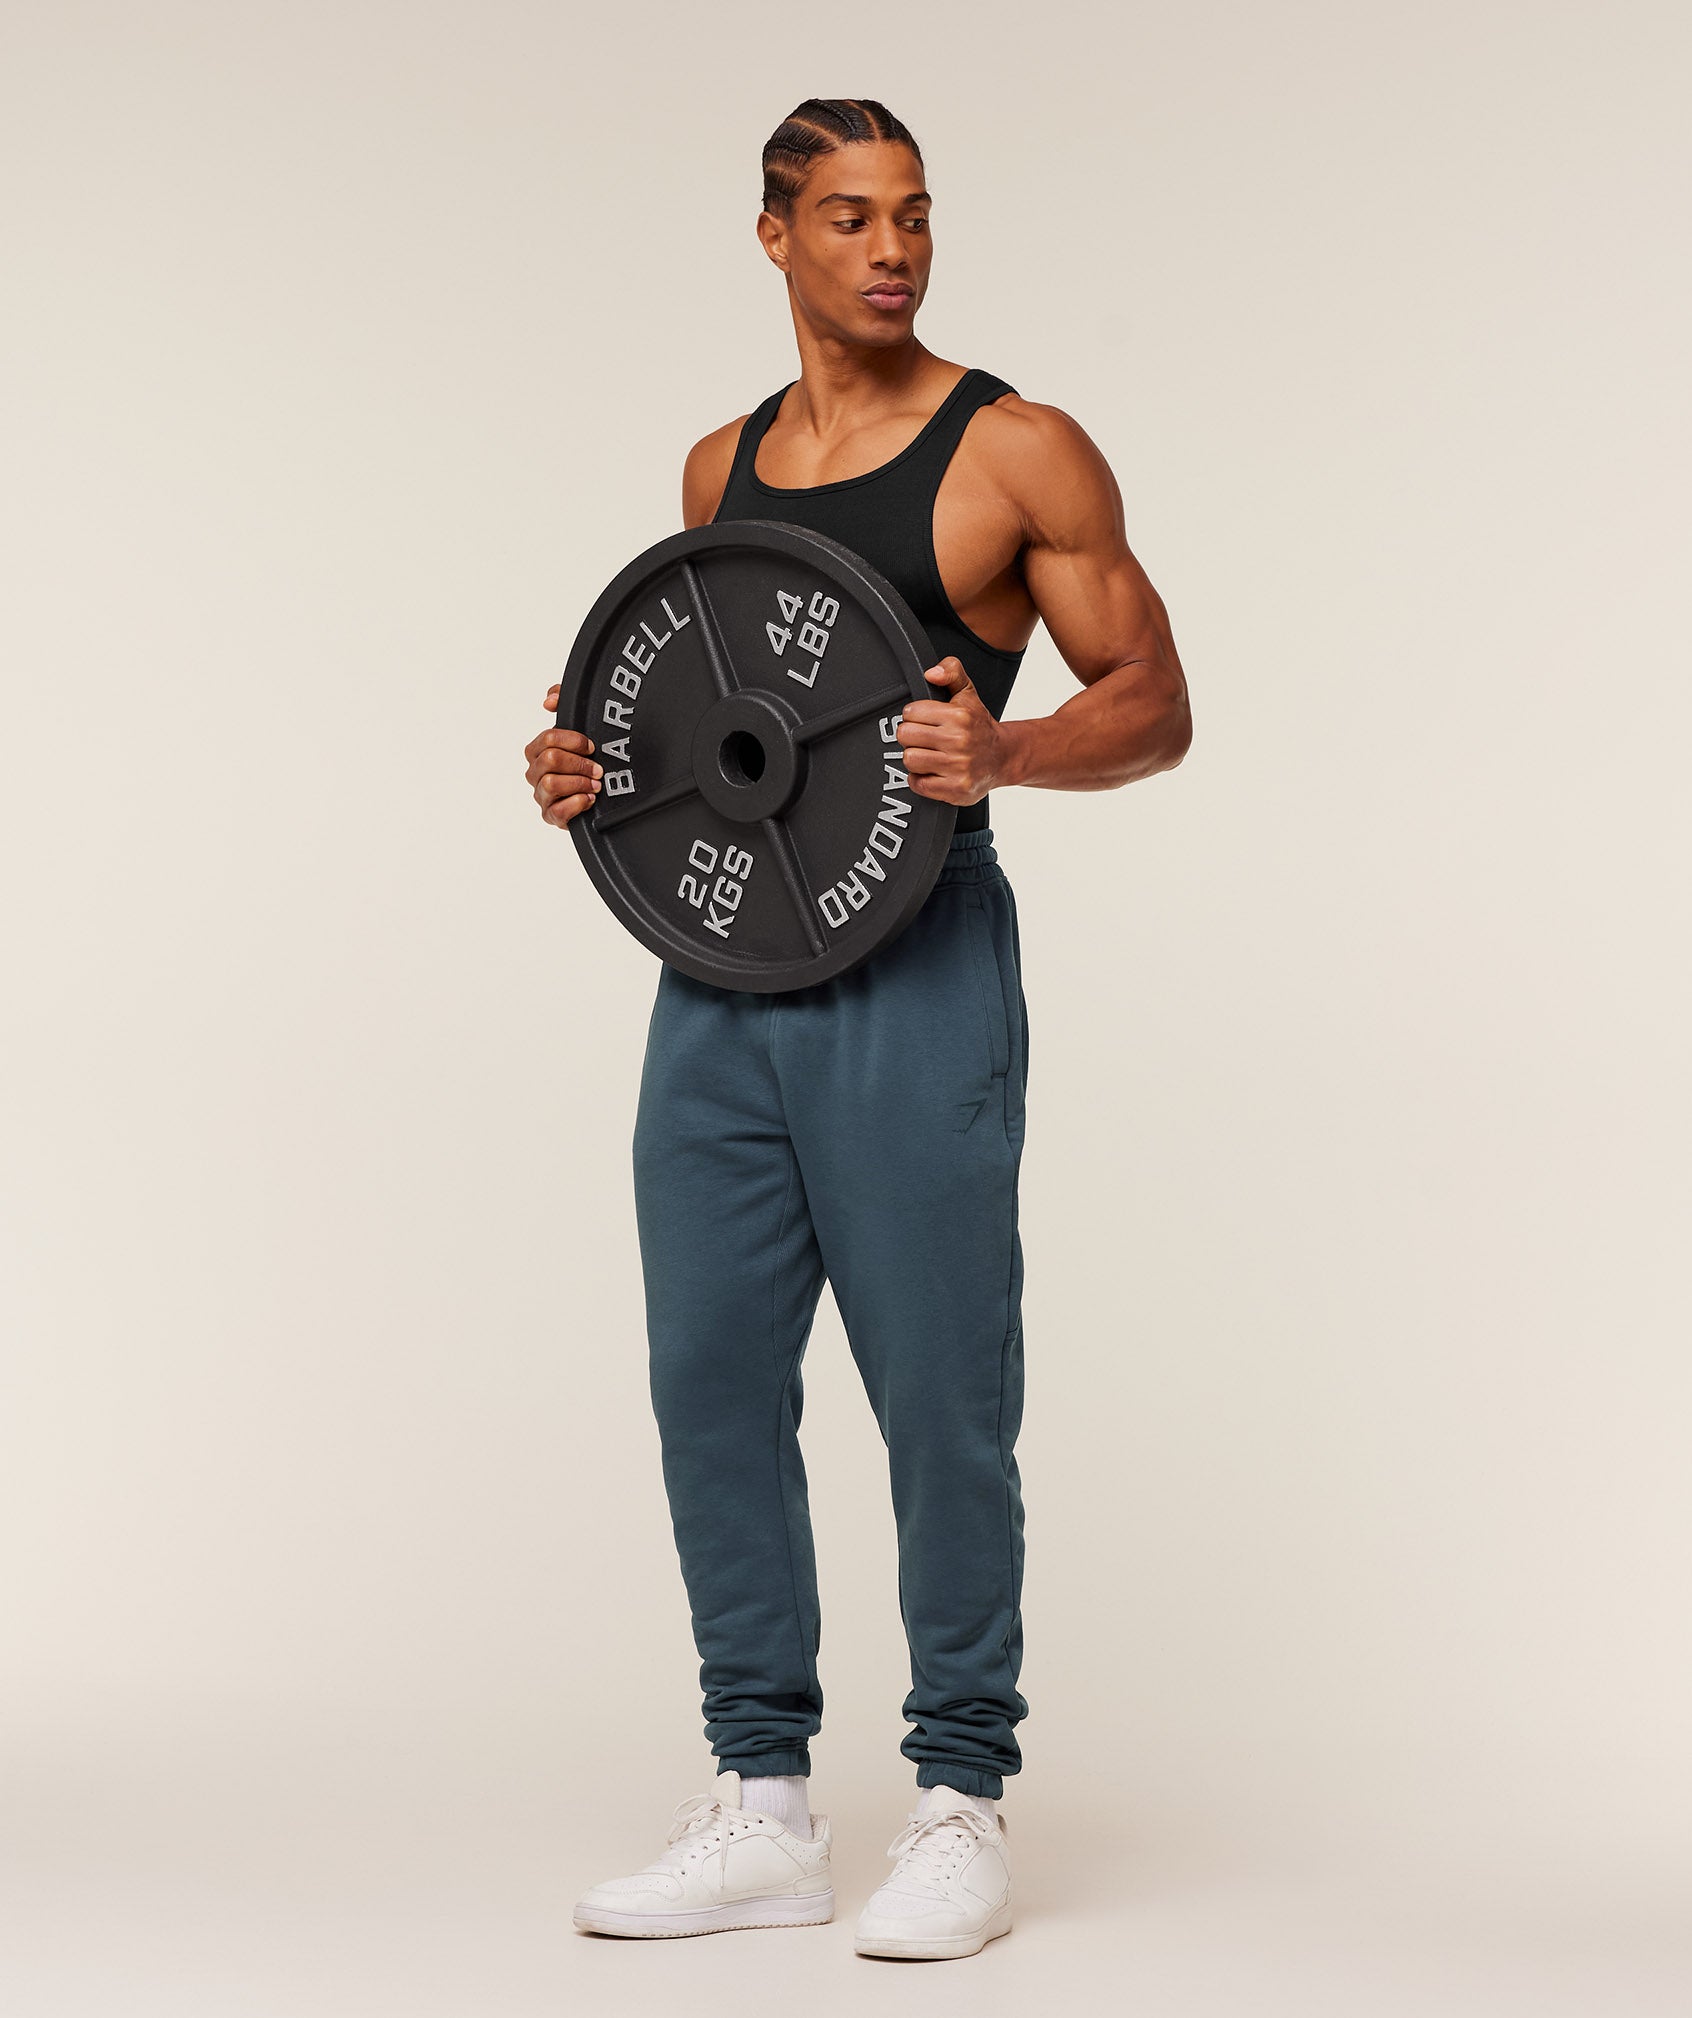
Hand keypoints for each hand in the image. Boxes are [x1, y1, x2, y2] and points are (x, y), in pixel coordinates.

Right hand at [525, 682, 602, 828]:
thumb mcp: (579, 727)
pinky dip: (576, 804)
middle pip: (550, 759)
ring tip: (596, 786)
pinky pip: (557, 810)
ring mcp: (541, 796)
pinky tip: (589, 800)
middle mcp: (535, 773)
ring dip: (579, 783)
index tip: (592, 746)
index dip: (573, 740)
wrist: (602, 795)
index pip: (548, 738)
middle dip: (579, 763)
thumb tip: (549, 700)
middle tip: (597, 769)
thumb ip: (563, 701)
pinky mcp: (551, 816)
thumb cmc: (586, 760)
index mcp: (537, 751)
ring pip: (552, 783)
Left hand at [895, 658, 1007, 805]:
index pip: (911, 713)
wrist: (1003, 757)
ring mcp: (958, 768)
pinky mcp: (955, 790)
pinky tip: (933, 772)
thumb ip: (951, 671)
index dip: (914, 716)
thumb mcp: (967, 692)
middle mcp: (959, 741)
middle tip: (925, 739)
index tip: (924, 720)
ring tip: (929, 755)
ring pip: (910, 759)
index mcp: (959, 716)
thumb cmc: (979, 726)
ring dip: (916, 758)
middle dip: (912, 737)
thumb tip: (931, 673)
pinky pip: (918, 784)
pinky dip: (921, 779)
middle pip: (906, 736)